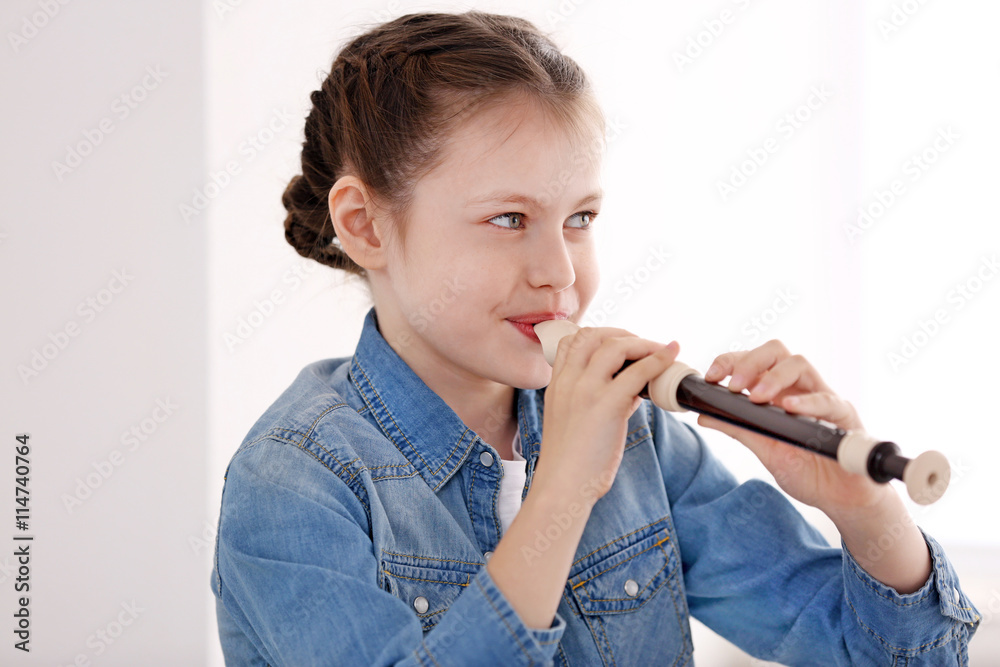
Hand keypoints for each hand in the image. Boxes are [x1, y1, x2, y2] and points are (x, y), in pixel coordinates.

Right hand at [534, 327, 680, 505]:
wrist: (562, 488)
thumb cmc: (571, 464)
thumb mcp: (574, 423)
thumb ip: (598, 401)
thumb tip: (634, 390)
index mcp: (557, 385)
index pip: (571, 341)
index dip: (598, 336)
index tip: (619, 345)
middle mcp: (568, 382)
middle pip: (593, 335)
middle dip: (622, 334)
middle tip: (643, 345)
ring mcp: (586, 390)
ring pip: (615, 346)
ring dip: (642, 343)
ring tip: (659, 349)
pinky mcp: (606, 404)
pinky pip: (637, 371)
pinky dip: (658, 359)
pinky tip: (672, 356)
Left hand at [699, 339, 890, 514]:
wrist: (842, 499)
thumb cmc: (807, 470)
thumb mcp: (765, 449)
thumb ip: (738, 429)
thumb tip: (703, 415)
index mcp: (779, 392)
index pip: (755, 361)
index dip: (731, 361)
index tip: (711, 376)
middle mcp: (800, 389)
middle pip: (777, 352)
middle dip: (750, 362)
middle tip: (734, 386)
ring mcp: (823, 398)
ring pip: (800, 364)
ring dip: (773, 377)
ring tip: (756, 396)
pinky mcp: (845, 416)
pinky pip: (827, 400)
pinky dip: (806, 401)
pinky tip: (789, 408)